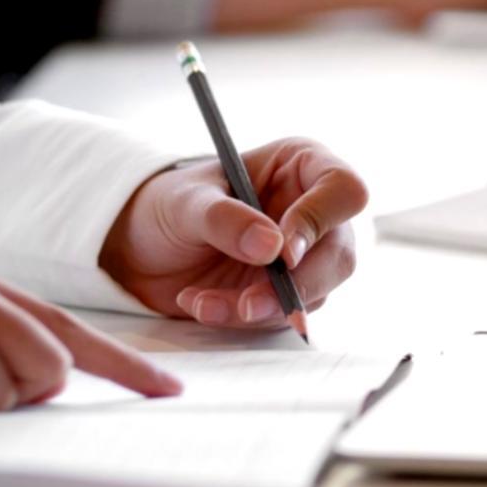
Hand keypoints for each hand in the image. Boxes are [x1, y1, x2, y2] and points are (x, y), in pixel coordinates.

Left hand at [98, 138, 368, 326]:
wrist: (142, 250)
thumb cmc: (167, 206)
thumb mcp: (185, 203)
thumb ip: (225, 219)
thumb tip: (272, 247)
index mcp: (300, 166)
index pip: (344, 189)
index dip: (320, 221)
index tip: (281, 252)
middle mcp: (312, 211)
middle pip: (340, 253)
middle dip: (295, 285)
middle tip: (247, 302)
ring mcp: (304, 257)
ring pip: (314, 293)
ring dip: (259, 307)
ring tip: (203, 302)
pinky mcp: (287, 294)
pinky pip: (280, 316)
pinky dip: (240, 319)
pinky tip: (202, 304)